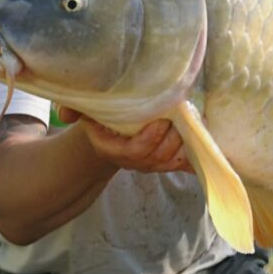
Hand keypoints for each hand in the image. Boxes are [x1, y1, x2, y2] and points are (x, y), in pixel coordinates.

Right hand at [58, 106, 192, 173]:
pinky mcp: (167, 162)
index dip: (150, 139)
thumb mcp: (86, 109)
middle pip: (157, 156)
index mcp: (112, 148)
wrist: (113, 131)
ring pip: (172, 160)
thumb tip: (64, 114)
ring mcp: (151, 163)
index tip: (161, 120)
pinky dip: (196, 158)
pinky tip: (207, 147)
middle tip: (183, 113)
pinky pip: (183, 165)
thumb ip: (74, 108)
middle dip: (173, 138)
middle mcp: (132, 160)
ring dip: (185, 142)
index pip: (134, 150)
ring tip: (193, 119)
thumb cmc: (102, 116)